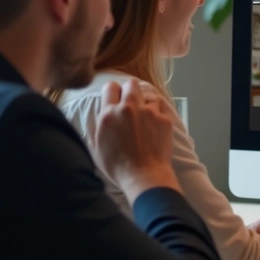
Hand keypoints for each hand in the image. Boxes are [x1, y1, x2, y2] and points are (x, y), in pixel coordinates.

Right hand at [91, 79, 177, 199]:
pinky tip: (154, 124)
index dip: (112, 91)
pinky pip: (160, 108)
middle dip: (130, 89)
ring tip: (144, 114)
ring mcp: (148, 112)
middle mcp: (128, 108)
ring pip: (148, 94)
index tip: (114, 97)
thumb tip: (98, 117)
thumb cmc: (118, 167)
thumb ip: (96, 128)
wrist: (144, 175)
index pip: (110, 87)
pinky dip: (157, 114)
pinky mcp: (164, 119)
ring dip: (145, 102)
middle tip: (130, 101)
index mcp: (109, 114)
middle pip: (131, 84)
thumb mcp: (96, 148)